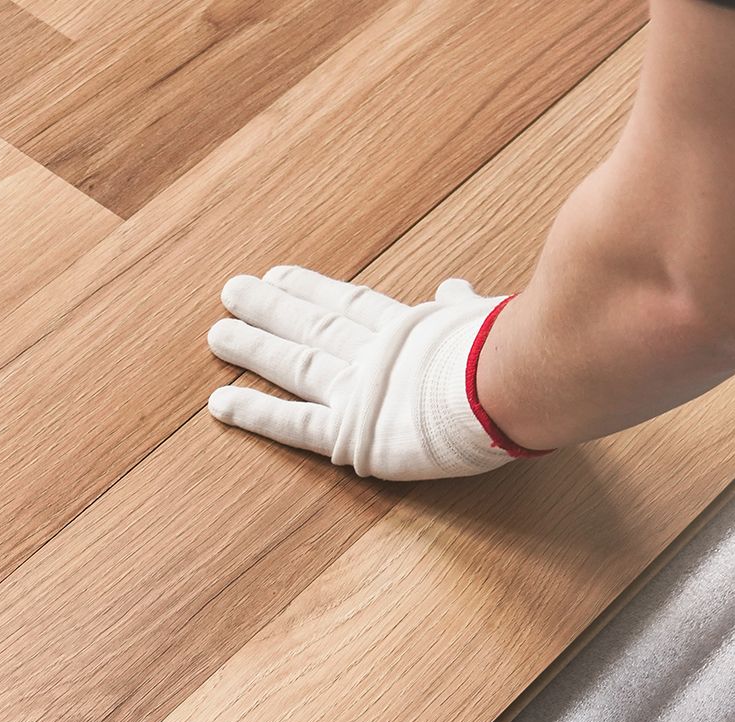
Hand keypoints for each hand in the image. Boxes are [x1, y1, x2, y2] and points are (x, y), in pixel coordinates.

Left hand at [206, 265, 545, 480]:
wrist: (518, 382)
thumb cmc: (517, 353)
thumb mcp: (487, 318)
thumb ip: (463, 308)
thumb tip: (456, 286)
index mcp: (409, 330)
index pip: (349, 303)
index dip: (312, 289)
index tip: (279, 275)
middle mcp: (374, 354)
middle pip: (312, 325)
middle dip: (270, 309)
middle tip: (232, 290)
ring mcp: (359, 391)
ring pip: (294, 364)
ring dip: (253, 349)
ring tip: (216, 334)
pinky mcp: (352, 432)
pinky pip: (293, 423)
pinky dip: (255, 413)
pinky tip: (219, 403)